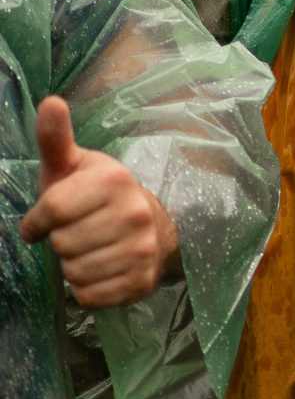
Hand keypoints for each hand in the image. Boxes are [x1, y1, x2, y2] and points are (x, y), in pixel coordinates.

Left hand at [16, 97, 177, 307]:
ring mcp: (143, 249)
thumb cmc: (95, 196)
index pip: (53, 210)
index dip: (38, 220)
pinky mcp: (142, 280)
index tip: (44, 220)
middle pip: (62, 244)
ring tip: (89, 250)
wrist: (151, 228)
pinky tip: (101, 269)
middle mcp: (135, 213)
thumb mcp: (72, 166)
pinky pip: (90, 296)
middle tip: (77, 232)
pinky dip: (87, 289)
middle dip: (60, 242)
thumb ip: (55, 139)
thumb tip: (51, 101)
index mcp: (115, 180)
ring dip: (73, 266)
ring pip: (75, 272)